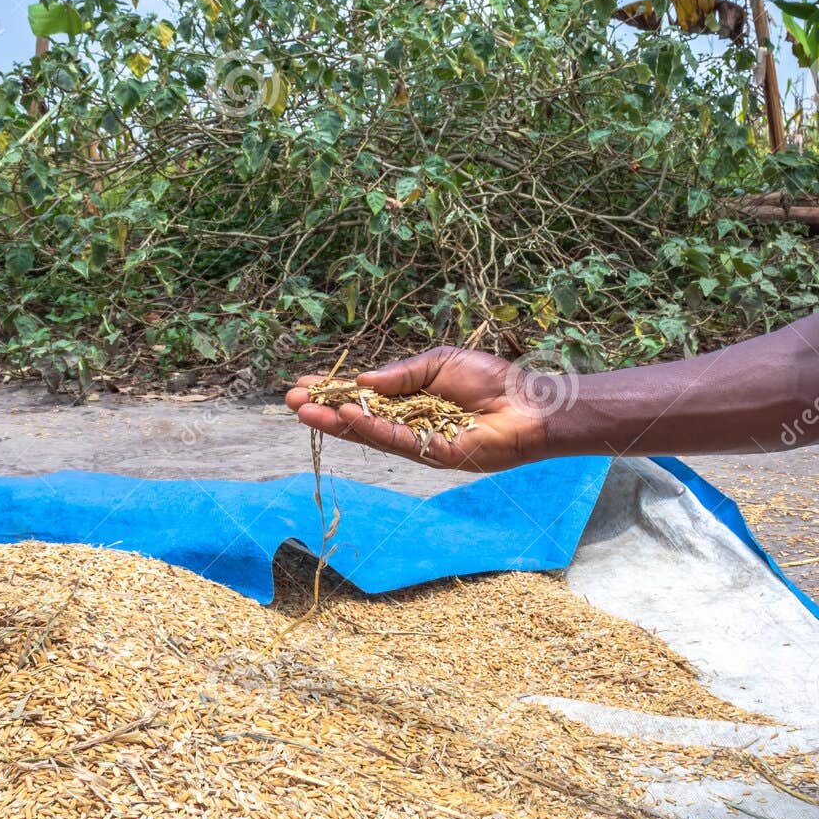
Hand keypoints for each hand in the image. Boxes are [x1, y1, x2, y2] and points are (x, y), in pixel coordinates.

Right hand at [285, 346, 554, 472]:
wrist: (527, 404)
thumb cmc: (491, 379)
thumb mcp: (438, 362)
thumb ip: (401, 372)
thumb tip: (362, 380)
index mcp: (411, 397)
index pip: (366, 395)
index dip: (335, 390)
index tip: (304, 383)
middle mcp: (410, 421)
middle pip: (360, 416)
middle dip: (326, 408)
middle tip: (291, 400)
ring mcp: (418, 440)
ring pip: (370, 432)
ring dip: (336, 422)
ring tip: (305, 411)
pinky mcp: (431, 455)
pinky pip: (394, 441)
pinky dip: (368, 429)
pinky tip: (345, 417)